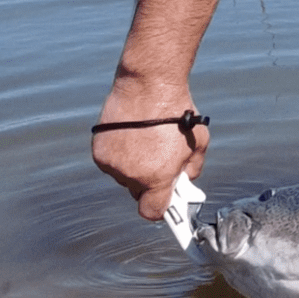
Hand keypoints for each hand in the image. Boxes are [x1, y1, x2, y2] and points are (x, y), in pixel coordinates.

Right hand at [92, 84, 209, 220]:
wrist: (149, 86)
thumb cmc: (177, 113)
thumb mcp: (199, 144)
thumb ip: (192, 170)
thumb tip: (185, 183)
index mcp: (157, 177)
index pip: (152, 212)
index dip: (160, 208)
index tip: (166, 200)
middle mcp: (131, 175)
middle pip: (138, 193)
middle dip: (149, 183)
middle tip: (158, 162)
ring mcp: (112, 164)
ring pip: (123, 177)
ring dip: (133, 168)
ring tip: (145, 142)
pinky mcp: (99, 152)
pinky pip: (111, 163)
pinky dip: (120, 155)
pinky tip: (131, 137)